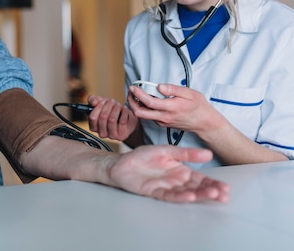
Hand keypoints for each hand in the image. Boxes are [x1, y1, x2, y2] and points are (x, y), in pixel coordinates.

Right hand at [87, 95, 138, 140]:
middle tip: (112, 101)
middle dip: (108, 105)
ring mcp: (112, 135)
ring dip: (116, 108)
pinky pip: (122, 121)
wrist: (126, 117)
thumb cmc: (111, 110)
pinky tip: (124, 109)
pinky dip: (124, 112)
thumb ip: (93, 100)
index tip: (103, 101)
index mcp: (93, 127)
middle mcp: (101, 133)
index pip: (93, 117)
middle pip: (103, 116)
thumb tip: (93, 102)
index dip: (98, 107)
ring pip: (112, 119)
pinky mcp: (122, 135)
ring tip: (118, 104)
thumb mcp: (101, 103)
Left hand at [108, 145, 229, 202]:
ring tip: (212, 195)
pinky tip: (190, 196)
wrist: (122, 163)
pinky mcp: (154, 192)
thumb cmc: (143, 157)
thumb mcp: (167, 151)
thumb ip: (186, 153)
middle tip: (224, 195)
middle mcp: (176, 182)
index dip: (213, 183)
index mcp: (181, 171)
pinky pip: (169, 195)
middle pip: (196, 188)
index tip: (225, 187)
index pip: (200, 179)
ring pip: (186, 193)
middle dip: (210, 191)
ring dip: (199, 195)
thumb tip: (208, 153)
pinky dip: (180, 196)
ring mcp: (166, 187)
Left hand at [128, 84, 224, 135]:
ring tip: (136, 94)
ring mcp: (163, 122)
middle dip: (131, 101)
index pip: (149, 102)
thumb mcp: (190, 93)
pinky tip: (146, 101)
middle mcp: (164, 117)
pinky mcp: (163, 124)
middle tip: (131, 92)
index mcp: (171, 108)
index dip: (138, 94)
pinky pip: (149, 117)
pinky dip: (144, 109)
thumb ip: (173, 89)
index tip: (133, 87)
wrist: (205, 123)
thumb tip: (159, 86)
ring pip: (143, 116)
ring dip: (136, 105)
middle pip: (140, 113)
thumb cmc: (199, 107)